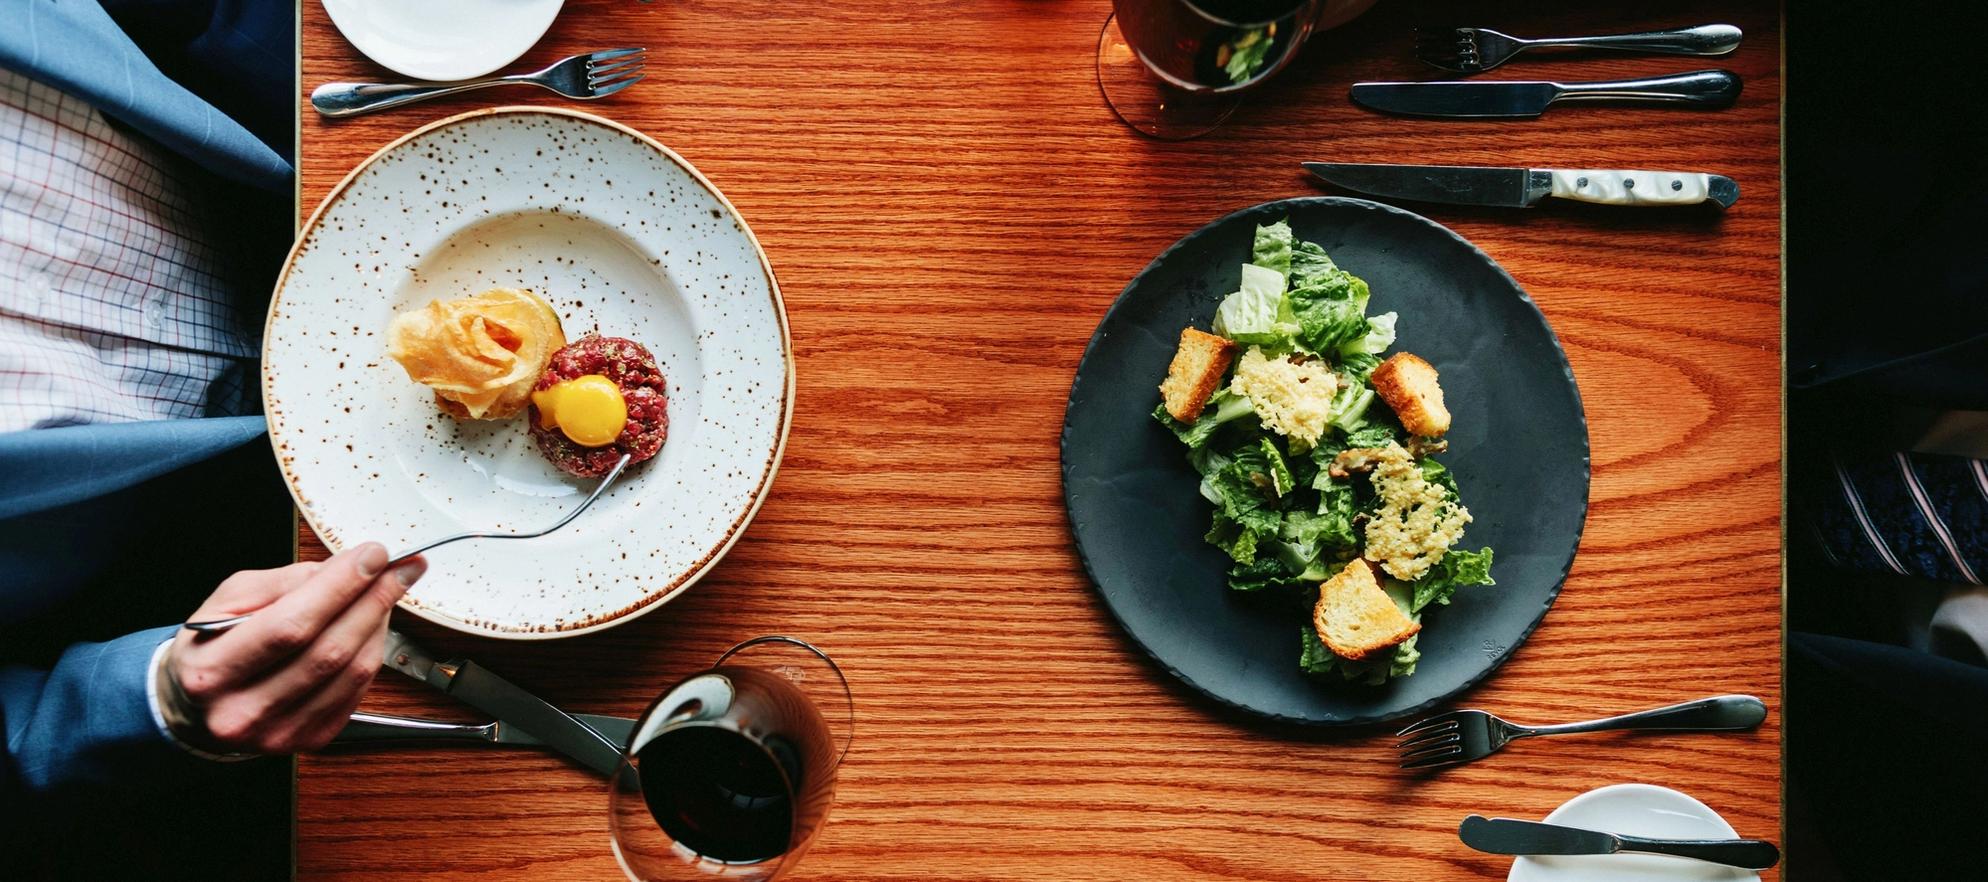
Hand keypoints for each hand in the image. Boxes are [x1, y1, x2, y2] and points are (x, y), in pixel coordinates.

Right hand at [160, 543, 425, 754]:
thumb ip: (285, 583)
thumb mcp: (229, 600)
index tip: (374, 555)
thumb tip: (344, 568)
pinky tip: (374, 625)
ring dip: (379, 623)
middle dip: (372, 600)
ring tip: (388, 591)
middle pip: (328, 650)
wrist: (198, 707)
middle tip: (398, 568)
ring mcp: (278, 733)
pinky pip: (358, 691)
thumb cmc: (213, 646)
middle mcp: (242, 711)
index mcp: (212, 671)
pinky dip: (373, 651)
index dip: (341, 586)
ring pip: (351, 671)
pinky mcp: (308, 740)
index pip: (291, 624)